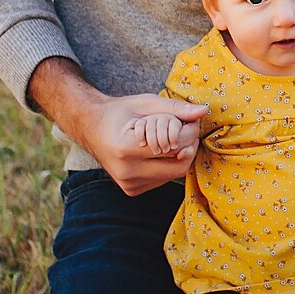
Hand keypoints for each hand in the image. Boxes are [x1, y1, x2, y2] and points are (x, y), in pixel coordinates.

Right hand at [29, 57, 207, 195]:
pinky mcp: (132, 190)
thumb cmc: (120, 112)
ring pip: (173, 173)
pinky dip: (169, 163)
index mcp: (126, 149)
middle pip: (179, 165)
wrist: (91, 129)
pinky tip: (162, 149)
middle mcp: (126, 172)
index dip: (189, 131)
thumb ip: (175, 108)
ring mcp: (129, 185)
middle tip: (188, 128)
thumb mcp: (146, 103)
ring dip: (181, 154)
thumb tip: (203, 111)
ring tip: (172, 136)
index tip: (190, 119)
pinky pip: (163, 179)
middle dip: (189, 144)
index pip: (175, 146)